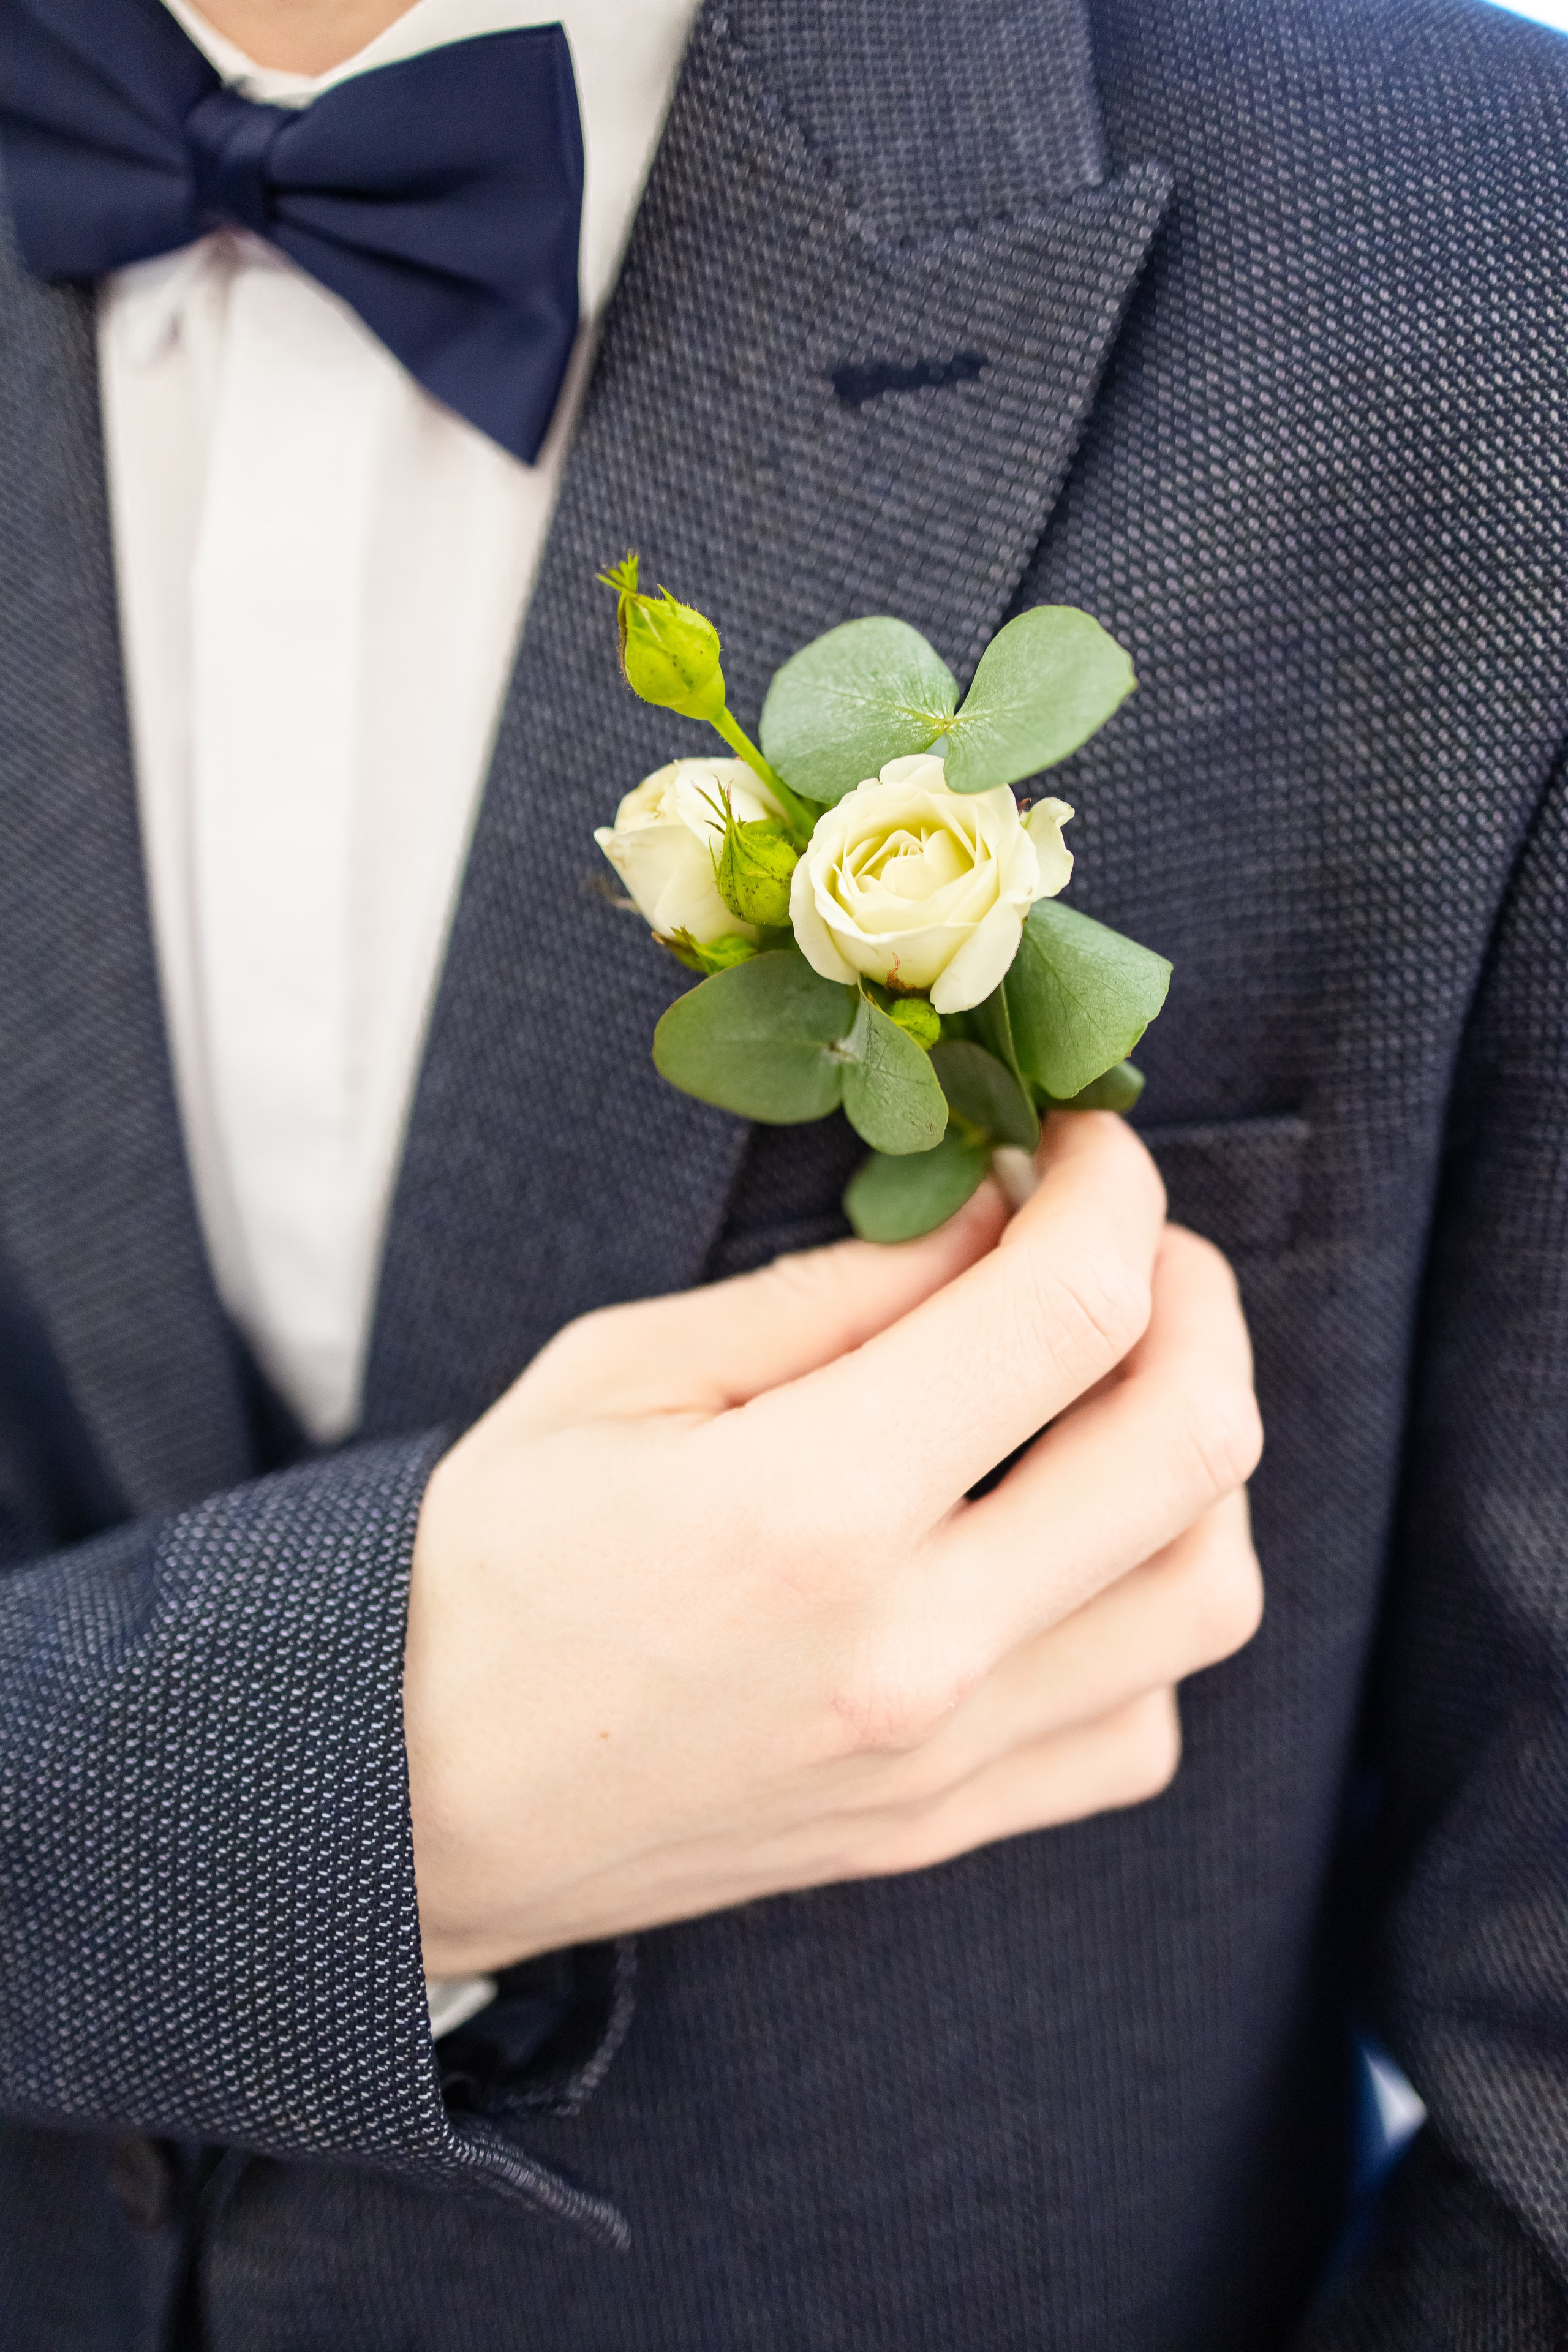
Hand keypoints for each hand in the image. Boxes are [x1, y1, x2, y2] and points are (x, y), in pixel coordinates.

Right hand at [404, 1114, 1263, 1973]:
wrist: (417, 1805)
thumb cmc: (492, 1566)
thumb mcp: (621, 1374)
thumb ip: (831, 1292)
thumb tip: (996, 1218)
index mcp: (809, 1506)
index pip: (1067, 1306)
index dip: (1109, 1186)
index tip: (1080, 1145)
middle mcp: (913, 1646)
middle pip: (1194, 1444)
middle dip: (1194, 1294)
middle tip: (1131, 1243)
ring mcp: (945, 1757)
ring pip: (1207, 1591)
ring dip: (1198, 1457)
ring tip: (1114, 1392)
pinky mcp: (947, 1826)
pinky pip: (1144, 1725)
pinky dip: (1144, 1613)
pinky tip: (1065, 1552)